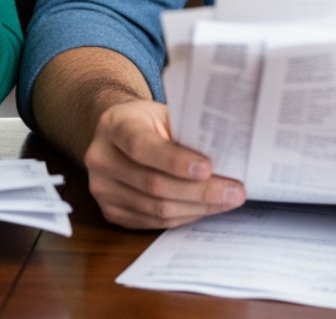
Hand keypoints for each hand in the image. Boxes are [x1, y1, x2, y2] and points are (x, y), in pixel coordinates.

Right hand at [84, 99, 245, 228]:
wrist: (119, 134)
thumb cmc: (148, 122)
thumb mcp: (163, 113)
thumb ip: (186, 130)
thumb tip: (229, 152)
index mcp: (114, 125)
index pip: (141, 146)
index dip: (175, 161)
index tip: (208, 168)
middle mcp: (101, 158)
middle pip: (153, 184)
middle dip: (199, 191)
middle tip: (234, 191)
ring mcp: (102, 189)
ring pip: (155, 209)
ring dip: (197, 208)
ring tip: (227, 201)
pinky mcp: (111, 212)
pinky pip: (153, 222)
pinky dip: (184, 216)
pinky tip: (205, 208)